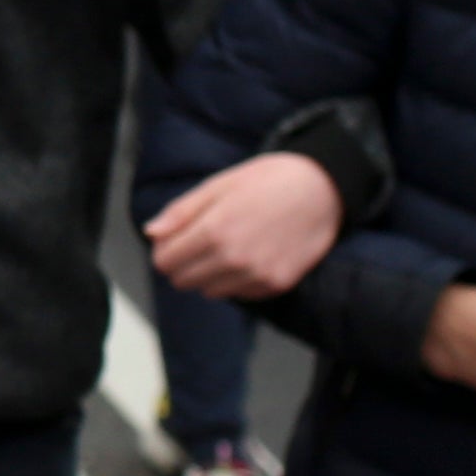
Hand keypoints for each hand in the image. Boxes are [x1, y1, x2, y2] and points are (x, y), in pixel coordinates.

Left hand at [144, 150, 346, 302]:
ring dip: (209, 275)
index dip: (164, 250)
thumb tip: (152, 233)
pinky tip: (250, 256)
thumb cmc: (269, 180)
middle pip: (183, 281)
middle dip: (183, 263)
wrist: (324, 188)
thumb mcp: (219, 184)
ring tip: (228, 246)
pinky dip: (236, 281)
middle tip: (200, 242)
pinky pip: (239, 295)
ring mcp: (257, 275)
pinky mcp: (277, 284)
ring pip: (210, 292)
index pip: (165, 261)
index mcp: (214, 230)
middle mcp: (233, 259)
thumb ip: (182, 212)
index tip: (174, 239)